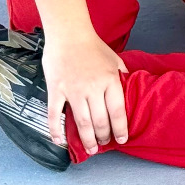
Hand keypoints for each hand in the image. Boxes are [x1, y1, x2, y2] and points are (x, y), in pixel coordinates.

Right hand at [41, 29, 128, 153]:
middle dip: (103, 136)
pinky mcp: (56, 90)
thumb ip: (122, 76)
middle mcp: (93, 88)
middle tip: (103, 145)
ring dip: (86, 139)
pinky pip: (55, 115)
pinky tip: (60, 142)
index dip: (120, 128)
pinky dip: (56, 130)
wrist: (69, 34)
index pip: (118, 111)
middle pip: (100, 120)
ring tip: (90, 149)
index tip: (122, 139)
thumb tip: (129, 91)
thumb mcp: (115, 60)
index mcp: (110, 80)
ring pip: (82, 122)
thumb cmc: (94, 47)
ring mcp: (73, 90)